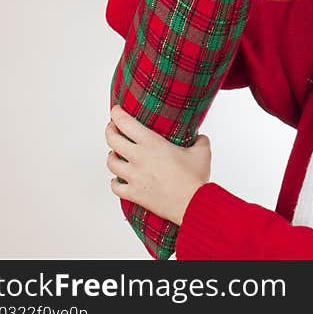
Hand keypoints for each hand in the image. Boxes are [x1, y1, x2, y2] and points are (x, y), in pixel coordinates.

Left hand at [105, 105, 210, 225]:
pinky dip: (115, 182)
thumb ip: (200, 140)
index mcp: (152, 144)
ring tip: (115, 154)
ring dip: (112, 156)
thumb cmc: (195, 178)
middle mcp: (138, 158)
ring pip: (111, 163)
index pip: (126, 123)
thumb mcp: (202, 152)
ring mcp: (133, 177)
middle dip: (110, 131)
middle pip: (112, 140)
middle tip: (112, 128)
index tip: (116, 110)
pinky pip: (115, 187)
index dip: (117, 114)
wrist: (192, 204)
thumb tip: (200, 138)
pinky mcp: (134, 193)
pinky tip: (118, 179)